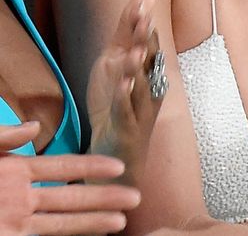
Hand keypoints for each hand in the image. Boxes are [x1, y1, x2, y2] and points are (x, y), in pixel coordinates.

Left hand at [0, 122, 139, 235]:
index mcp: (14, 170)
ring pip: (62, 222)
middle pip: (71, 196)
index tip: (119, 167)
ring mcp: (16, 220)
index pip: (62, 166)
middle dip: (104, 197)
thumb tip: (35, 126)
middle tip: (134, 198)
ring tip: (120, 223)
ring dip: (92, 222)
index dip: (91, 166)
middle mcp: (21, 196)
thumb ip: (3, 137)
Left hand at [86, 0, 163, 185]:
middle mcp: (150, 87)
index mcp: (148, 72)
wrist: (117, 150)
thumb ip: (126, 38)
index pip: (149, 42)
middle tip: (146, 19)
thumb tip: (137, 7)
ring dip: (138, 67)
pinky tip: (123, 84)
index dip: (146, 21)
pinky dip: (125, 97)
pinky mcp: (127, 126)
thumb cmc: (119, 106)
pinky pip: (126, 110)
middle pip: (150, 61)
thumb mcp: (116, 67)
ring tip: (136, 51)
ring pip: (141, 85)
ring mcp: (141, 107)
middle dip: (148, 40)